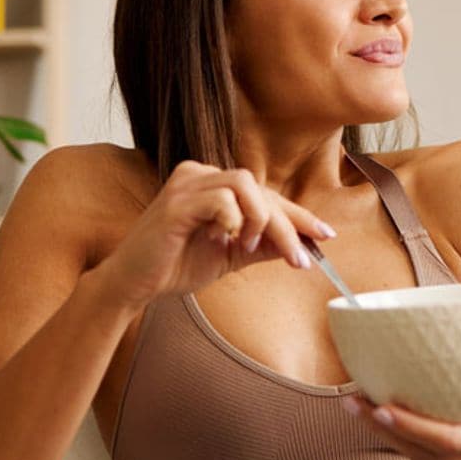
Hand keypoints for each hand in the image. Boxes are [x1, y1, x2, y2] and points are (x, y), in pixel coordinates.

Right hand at [97, 161, 334, 309]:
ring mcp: (186, 184)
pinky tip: (223, 241)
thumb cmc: (177, 266)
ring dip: (260, 220)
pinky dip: (233, 221)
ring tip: (249, 247)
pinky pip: (221, 200)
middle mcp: (199, 175)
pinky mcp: (175, 202)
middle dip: (287, 226)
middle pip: (261, 188)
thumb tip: (304, 245)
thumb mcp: (232, 256)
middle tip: (301, 259)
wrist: (135, 284)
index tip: (325, 236)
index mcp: (213, 184)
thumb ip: (263, 245)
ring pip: (246, 185)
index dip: (298, 214)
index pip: (265, 194)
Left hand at [342, 314, 460, 459]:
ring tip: (352, 401)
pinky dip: (391, 441)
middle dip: (384, 427)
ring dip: (378, 433)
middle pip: (421, 450)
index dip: (415, 427)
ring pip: (410, 457)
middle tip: (355, 399)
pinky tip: (368, 417)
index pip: (449, 440)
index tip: (384, 406)